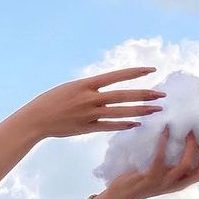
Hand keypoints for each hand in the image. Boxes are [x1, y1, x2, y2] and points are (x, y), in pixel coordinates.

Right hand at [23, 67, 165, 139]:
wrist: (35, 119)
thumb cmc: (51, 101)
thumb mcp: (70, 87)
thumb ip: (89, 88)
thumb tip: (107, 87)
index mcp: (85, 84)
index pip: (116, 76)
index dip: (136, 72)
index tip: (152, 70)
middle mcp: (90, 98)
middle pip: (124, 95)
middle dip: (145, 94)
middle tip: (162, 95)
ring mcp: (89, 114)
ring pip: (121, 112)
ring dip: (141, 111)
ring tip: (156, 110)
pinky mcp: (87, 128)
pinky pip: (110, 126)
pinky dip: (124, 125)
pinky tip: (136, 124)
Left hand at [105, 126, 198, 198]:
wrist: (118, 197)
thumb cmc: (138, 182)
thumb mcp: (160, 177)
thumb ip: (170, 166)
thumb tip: (177, 142)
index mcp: (179, 184)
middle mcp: (175, 185)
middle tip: (198, 135)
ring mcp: (164, 182)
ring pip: (186, 164)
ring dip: (190, 145)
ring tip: (187, 131)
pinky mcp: (150, 177)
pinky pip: (161, 157)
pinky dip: (164, 142)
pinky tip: (164, 131)